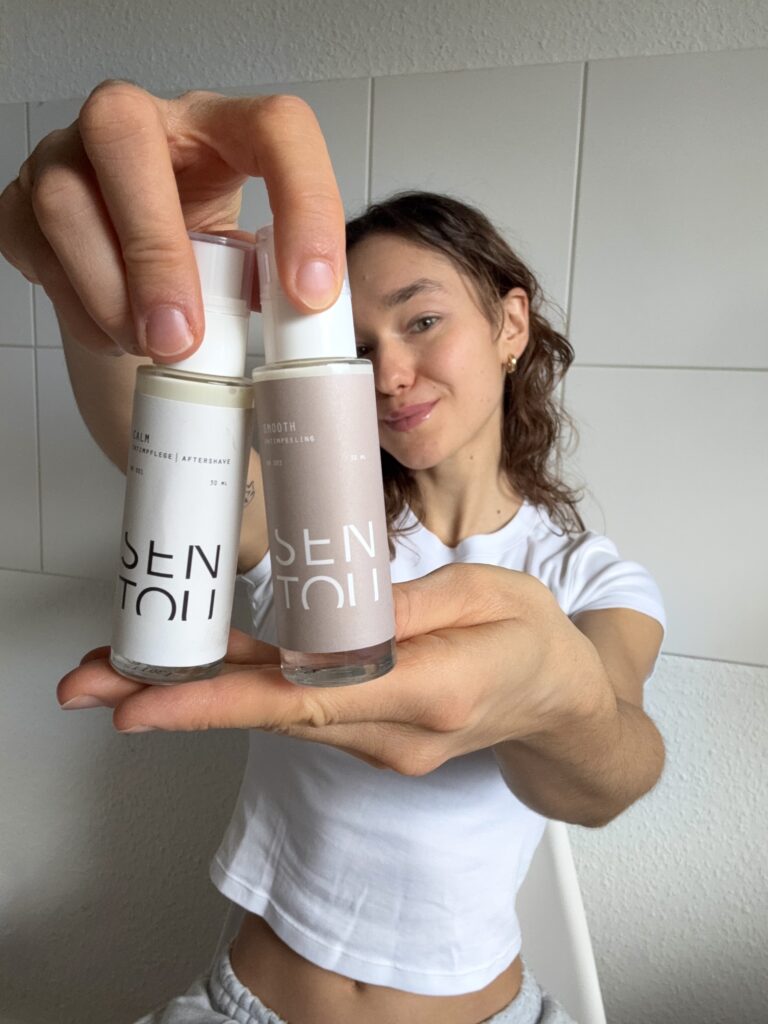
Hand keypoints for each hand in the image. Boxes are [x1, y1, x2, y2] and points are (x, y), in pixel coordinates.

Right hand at [0, 81, 344, 358]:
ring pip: (66, 201)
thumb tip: (299, 322)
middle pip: (124, 136)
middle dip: (156, 251)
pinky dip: (80, 309)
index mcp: (218, 125)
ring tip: (152, 347)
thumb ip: (274, 279)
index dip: (303, 204)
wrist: (136, 265)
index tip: (311, 295)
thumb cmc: (201, 251)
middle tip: (182, 338)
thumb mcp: (250, 258)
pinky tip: (116, 334)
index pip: (276, 127)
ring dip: (111, 294)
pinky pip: (35, 246)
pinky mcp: (23, 200)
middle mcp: (138, 119)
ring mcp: (67, 152)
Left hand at [56, 564, 612, 775]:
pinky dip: (247, 691)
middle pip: (273, 716)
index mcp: (434, 691)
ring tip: (122, 671)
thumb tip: (330, 607)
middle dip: (176, 701)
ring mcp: (384, 747)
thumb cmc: (534, 639)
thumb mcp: (490, 592)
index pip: (309, 700)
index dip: (221, 701)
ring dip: (202, 693)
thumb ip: (410, 603)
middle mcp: (399, 735)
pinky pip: (302, 711)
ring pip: (279, 715)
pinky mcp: (374, 739)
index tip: (143, 707)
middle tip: (88, 685)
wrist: (561, 704)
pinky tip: (203, 671)